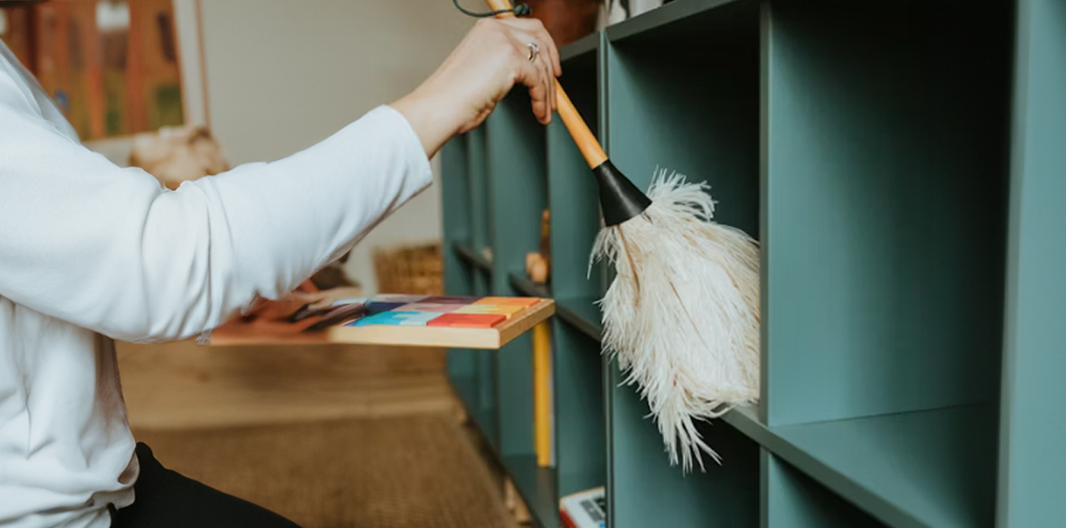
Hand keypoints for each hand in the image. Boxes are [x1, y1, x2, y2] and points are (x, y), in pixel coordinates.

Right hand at [390, 17, 561, 157]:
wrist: (440, 107)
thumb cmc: (454, 97)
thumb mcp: (484, 71)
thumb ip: (506, 64)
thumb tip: (531, 74)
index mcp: (488, 28)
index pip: (529, 28)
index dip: (546, 48)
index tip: (552, 68)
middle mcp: (496, 29)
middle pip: (541, 39)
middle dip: (553, 66)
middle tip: (555, 89)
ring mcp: (504, 41)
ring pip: (542, 64)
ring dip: (548, 91)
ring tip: (545, 111)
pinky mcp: (511, 59)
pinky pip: (538, 80)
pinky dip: (542, 99)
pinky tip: (538, 112)